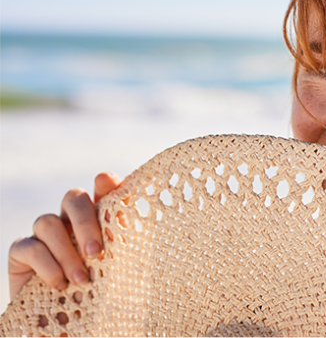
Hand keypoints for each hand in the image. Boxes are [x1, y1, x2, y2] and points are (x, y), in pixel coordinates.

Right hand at [8, 172, 121, 298]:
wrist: (74, 323)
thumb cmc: (104, 293)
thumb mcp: (121, 267)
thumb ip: (122, 238)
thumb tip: (124, 211)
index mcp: (100, 219)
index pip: (102, 190)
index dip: (105, 183)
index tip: (106, 182)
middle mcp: (71, 221)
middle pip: (73, 198)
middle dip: (85, 222)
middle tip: (97, 253)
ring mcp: (45, 234)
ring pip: (48, 222)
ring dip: (67, 252)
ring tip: (82, 281)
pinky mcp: (22, 252)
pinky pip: (30, 247)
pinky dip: (48, 266)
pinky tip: (60, 284)